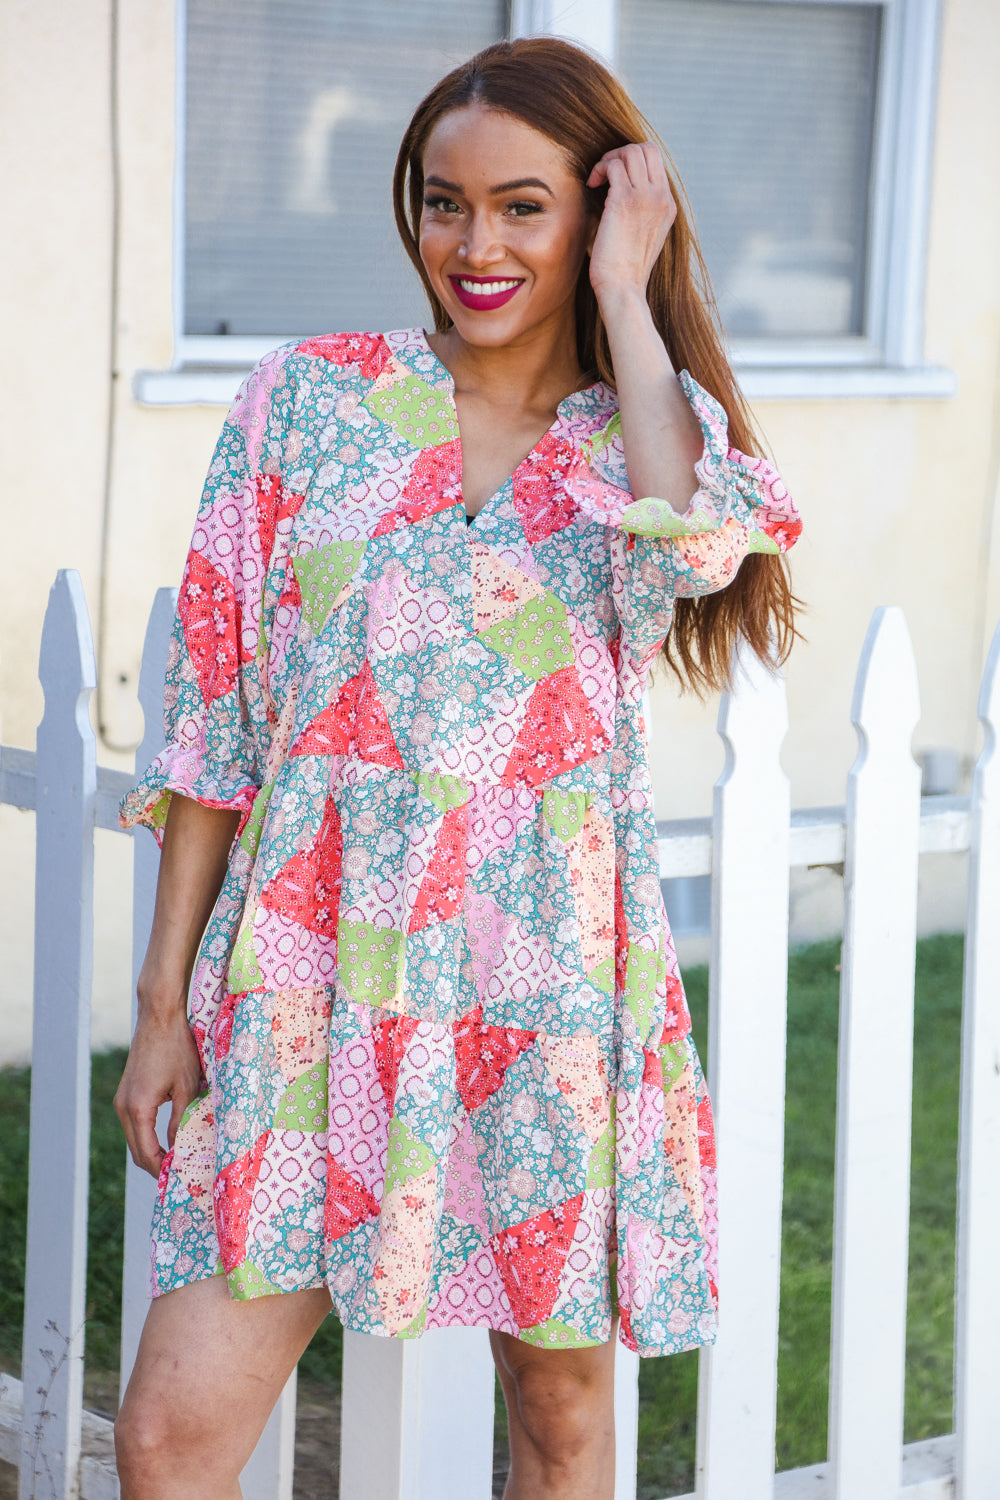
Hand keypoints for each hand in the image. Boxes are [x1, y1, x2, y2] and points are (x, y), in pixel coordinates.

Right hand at [114, 1001, 203, 1176]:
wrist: (159, 1018)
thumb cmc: (176, 1048)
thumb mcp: (186, 1087)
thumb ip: (181, 1120)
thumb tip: (180, 1149)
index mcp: (137, 1108)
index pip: (146, 1154)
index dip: (162, 1170)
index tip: (180, 1180)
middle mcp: (123, 1107)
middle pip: (137, 1151)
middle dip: (156, 1166)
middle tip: (180, 1176)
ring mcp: (122, 1100)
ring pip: (135, 1138)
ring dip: (151, 1152)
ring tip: (177, 1161)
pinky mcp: (126, 1093)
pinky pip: (135, 1124)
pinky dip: (147, 1137)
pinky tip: (166, 1140)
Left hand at [586, 143, 676, 305]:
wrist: (622, 289)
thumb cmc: (623, 270)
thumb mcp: (640, 236)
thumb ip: (637, 211)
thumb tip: (614, 191)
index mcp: (667, 206)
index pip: (656, 162)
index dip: (633, 161)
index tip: (614, 178)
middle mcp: (661, 198)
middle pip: (648, 149)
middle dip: (622, 153)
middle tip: (605, 173)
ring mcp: (646, 198)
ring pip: (631, 151)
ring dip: (609, 159)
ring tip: (598, 179)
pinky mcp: (625, 201)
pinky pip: (614, 165)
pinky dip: (600, 169)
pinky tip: (592, 185)